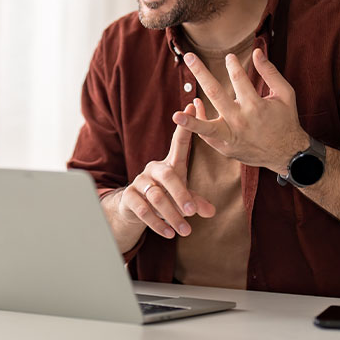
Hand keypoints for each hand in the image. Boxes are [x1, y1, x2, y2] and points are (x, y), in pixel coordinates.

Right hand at [117, 103, 214, 238]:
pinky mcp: (129, 196)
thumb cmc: (164, 196)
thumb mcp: (182, 197)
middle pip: (168, 176)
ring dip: (171, 215)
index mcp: (170, 164)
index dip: (185, 126)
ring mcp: (140, 181)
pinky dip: (156, 223)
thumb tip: (211, 212)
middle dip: (181, 194)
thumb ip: (196, 201)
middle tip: (193, 211)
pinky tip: (168, 233)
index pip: (179, 142)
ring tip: (184, 230)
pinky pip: (142, 209)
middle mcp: (154, 168)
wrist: (133, 209)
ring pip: (155, 196)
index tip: (192, 105)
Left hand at [173, 49, 308, 173]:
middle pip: (215, 93)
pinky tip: (195, 105)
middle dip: (201, 72)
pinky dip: (198, 122)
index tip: (228, 57)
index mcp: (256, 106)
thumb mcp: (285, 94)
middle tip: (190, 57)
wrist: (287, 154)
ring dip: (190, 121)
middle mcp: (241, 121)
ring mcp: (231, 136)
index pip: (238, 79)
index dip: (232, 65)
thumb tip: (256, 51)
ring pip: (206, 127)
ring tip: (175, 115)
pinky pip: (207, 134)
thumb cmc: (286, 120)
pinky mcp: (225, 147)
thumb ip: (270, 73)